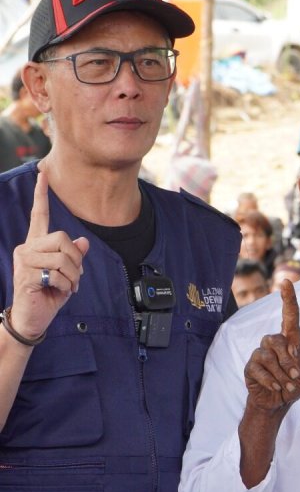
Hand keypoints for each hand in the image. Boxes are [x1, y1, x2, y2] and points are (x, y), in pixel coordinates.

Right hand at [11, 170, 89, 340]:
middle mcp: (27, 248)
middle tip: (75, 277)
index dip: (41, 195)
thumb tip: (84, 241)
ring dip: (73, 275)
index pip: (39, 215)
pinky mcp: (26, 274)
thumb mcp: (67, 274)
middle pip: (62, 238)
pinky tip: (57, 291)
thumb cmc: (48, 294)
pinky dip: (66, 285)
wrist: (33, 318)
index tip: (43, 174)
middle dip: (76, 260)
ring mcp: (24, 261)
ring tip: (68, 286)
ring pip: (62, 256)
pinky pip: (58, 273)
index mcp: (37, 245)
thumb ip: (74, 257)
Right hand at [243, 280, 299, 413]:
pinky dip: (270, 381)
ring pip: (268, 356)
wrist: (279, 403)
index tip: (286, 282)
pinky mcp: (250, 367)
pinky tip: (275, 388)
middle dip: (288, 361)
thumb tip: (290, 354)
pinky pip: (258, 369)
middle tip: (295, 376)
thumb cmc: (295, 385)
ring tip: (286, 386)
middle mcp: (274, 342)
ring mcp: (260, 353)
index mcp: (291, 340)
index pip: (290, 316)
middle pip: (277, 340)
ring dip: (281, 375)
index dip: (288, 298)